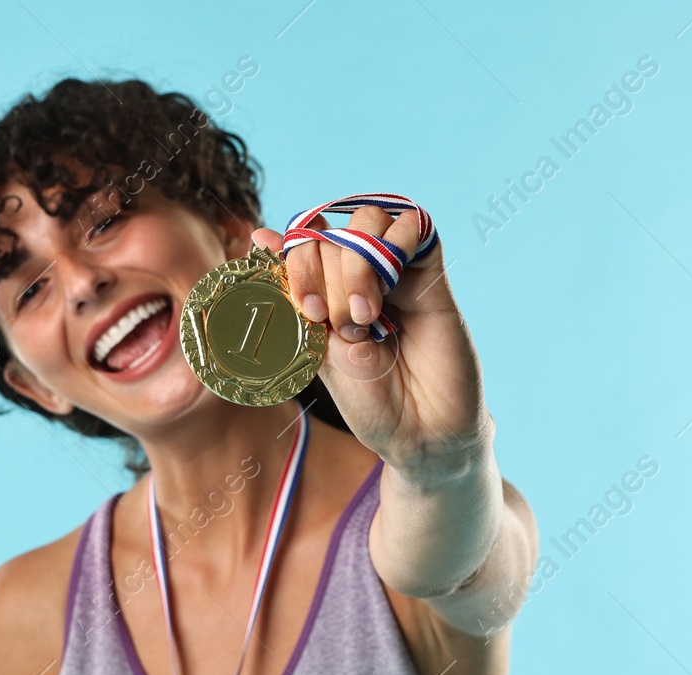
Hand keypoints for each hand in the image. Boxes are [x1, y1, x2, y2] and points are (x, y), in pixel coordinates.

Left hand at [250, 206, 487, 472]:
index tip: (305, 309)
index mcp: (329, 290)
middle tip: (336, 325)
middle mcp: (361, 274)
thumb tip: (259, 237)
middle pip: (332, 231)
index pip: (303, 240)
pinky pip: (412, 225)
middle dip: (324, 278)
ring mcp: (396, 271)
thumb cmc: (370, 402)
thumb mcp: (318, 351)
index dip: (294, 260)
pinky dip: (391, 247)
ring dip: (354, 267)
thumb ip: (294, 296)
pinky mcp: (431, 274)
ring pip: (366, 222)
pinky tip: (386, 295)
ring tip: (363, 317)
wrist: (420, 434)